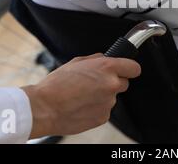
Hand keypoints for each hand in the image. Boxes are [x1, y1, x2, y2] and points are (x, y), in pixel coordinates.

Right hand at [22, 54, 140, 138]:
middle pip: (124, 83)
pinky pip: (104, 110)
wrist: (44, 108)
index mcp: (106, 68)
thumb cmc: (56, 85)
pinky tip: (81, 106)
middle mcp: (111, 85)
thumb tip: (105, 59)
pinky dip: (96, 108)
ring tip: (82, 96)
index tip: (126, 70)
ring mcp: (108, 103)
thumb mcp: (76, 62)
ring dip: (102, 96)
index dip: (129, 69)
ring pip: (112, 97)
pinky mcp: (103, 117)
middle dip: (113, 82)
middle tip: (95, 84)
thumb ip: (96, 60)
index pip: (134, 68)